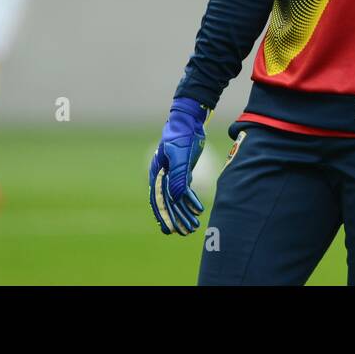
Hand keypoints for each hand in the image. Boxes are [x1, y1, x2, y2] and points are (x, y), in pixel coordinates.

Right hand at [148, 97, 210, 235]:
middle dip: (176, 219)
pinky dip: (190, 201)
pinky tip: (198, 210)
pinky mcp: (182, 172)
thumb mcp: (180, 155)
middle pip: (168, 203)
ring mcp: (172, 175)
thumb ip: (178, 176)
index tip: (170, 230)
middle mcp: (162, 176)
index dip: (164, 216)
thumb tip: (177, 197)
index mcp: (157, 173)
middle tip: (185, 233)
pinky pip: (185, 190)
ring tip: (193, 227)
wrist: (188, 120)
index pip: (159, 200)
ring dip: (185, 213)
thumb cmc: (181, 135)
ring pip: (177, 199)